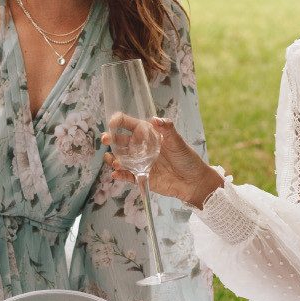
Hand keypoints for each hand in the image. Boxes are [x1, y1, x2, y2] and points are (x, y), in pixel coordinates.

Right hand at [102, 116, 222, 207]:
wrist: (194, 182)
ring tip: (112, 160)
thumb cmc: (187, 158)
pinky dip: (119, 174)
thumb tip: (155, 119)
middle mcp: (141, 148)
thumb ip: (167, 130)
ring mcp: (140, 163)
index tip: (113, 122)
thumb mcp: (178, 142)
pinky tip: (116, 173)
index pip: (130, 125)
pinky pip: (126, 176)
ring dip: (113, 158)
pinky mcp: (141, 177)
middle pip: (121, 141)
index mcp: (149, 135)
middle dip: (110, 139)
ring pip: (120, 159)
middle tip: (105, 139)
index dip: (119, 121)